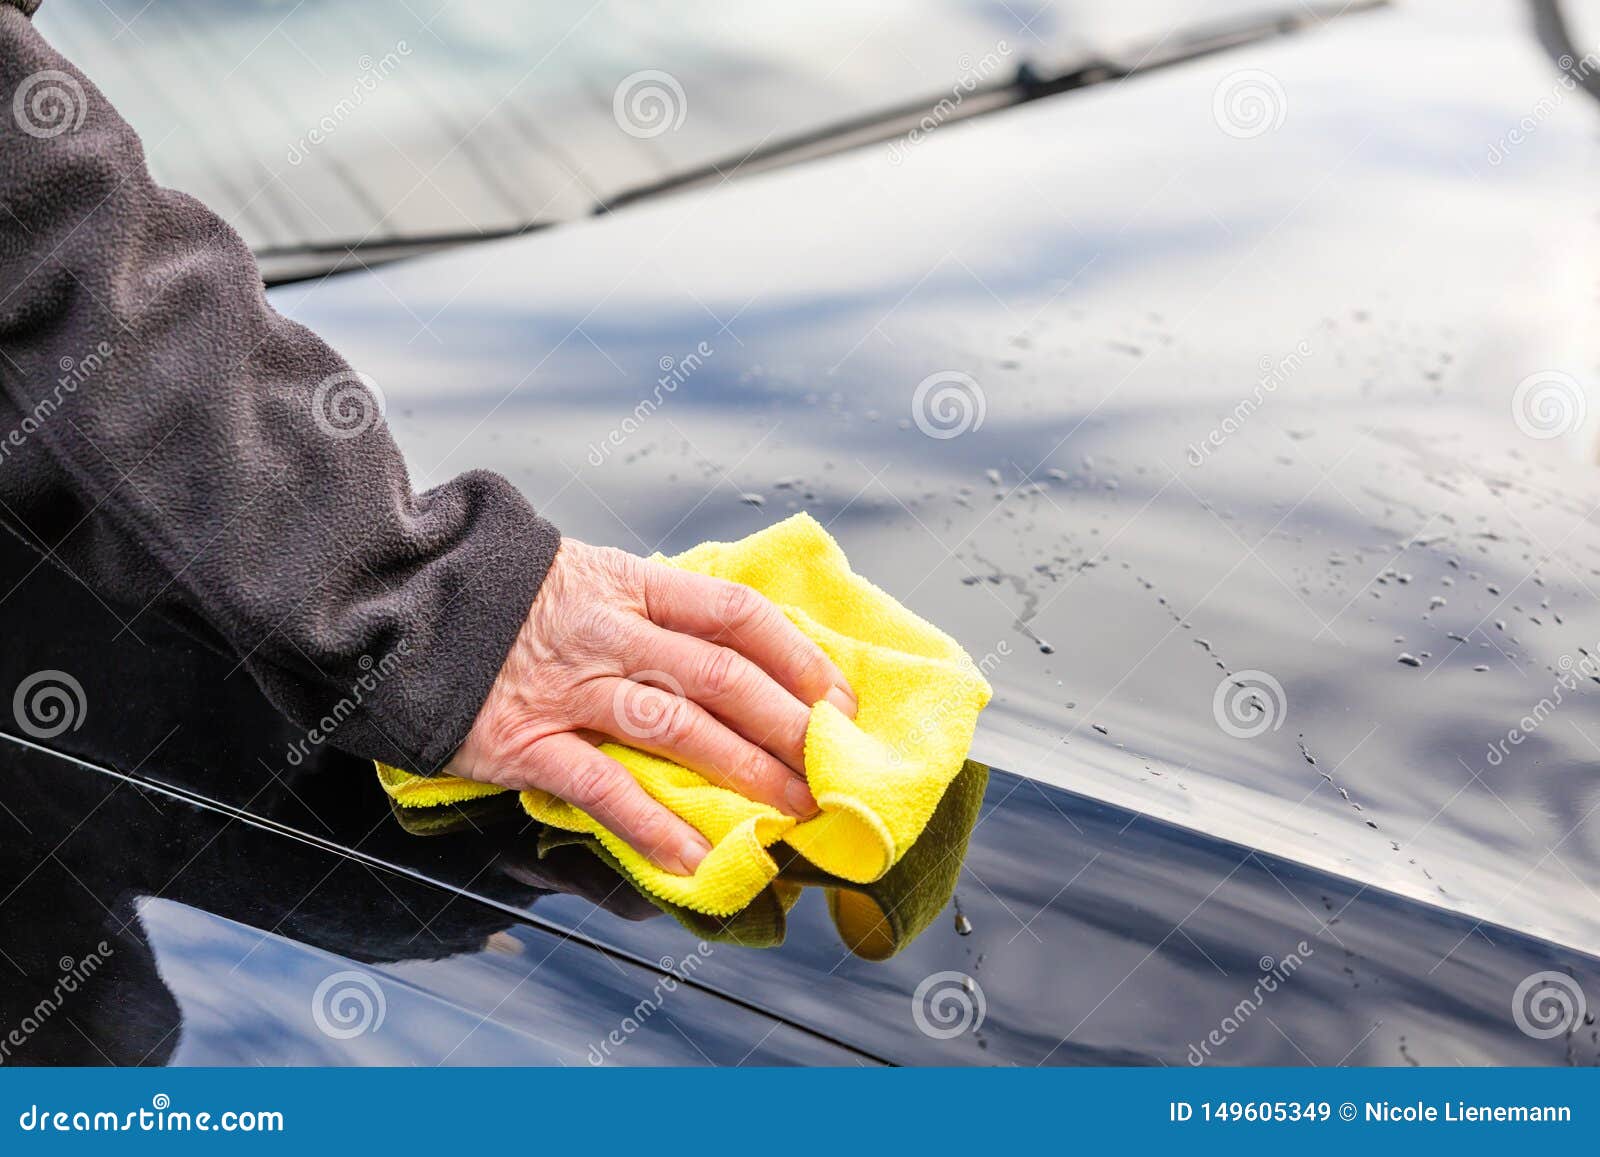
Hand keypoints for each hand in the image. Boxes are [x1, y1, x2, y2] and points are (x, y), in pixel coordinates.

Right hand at [447, 540, 856, 874]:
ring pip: (676, 728)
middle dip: (788, 728)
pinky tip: (694, 855)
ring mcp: (568, 687)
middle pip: (721, 676)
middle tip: (831, 771)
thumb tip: (734, 649)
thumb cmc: (507, 600)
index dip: (796, 658)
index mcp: (631, 585)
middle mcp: (609, 632)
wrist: (401, 606)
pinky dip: (652, 824)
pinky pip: (602, 786)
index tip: (835, 700)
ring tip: (790, 813)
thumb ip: (652, 610)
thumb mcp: (586, 577)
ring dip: (744, 774)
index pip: (735, 615)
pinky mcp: (525, 740)